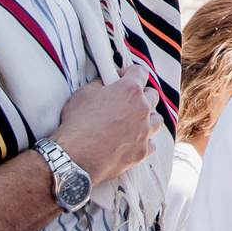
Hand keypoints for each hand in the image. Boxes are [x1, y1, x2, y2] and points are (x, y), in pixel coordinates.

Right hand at [50, 72, 159, 186]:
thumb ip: (100, 84)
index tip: (122, 78)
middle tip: (125, 101)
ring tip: (131, 122)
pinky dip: (143, 141)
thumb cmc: (76, 125)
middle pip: (152, 95)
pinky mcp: (142, 151)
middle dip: (140, 96)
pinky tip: (130, 142)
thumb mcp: (83, 93)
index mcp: (129, 90)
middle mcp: (142, 109)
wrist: (75, 158)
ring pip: (156, 119)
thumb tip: (105, 82)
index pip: (141, 72)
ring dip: (146, 118)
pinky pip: (151, 143)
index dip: (130, 73)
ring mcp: (144, 131)